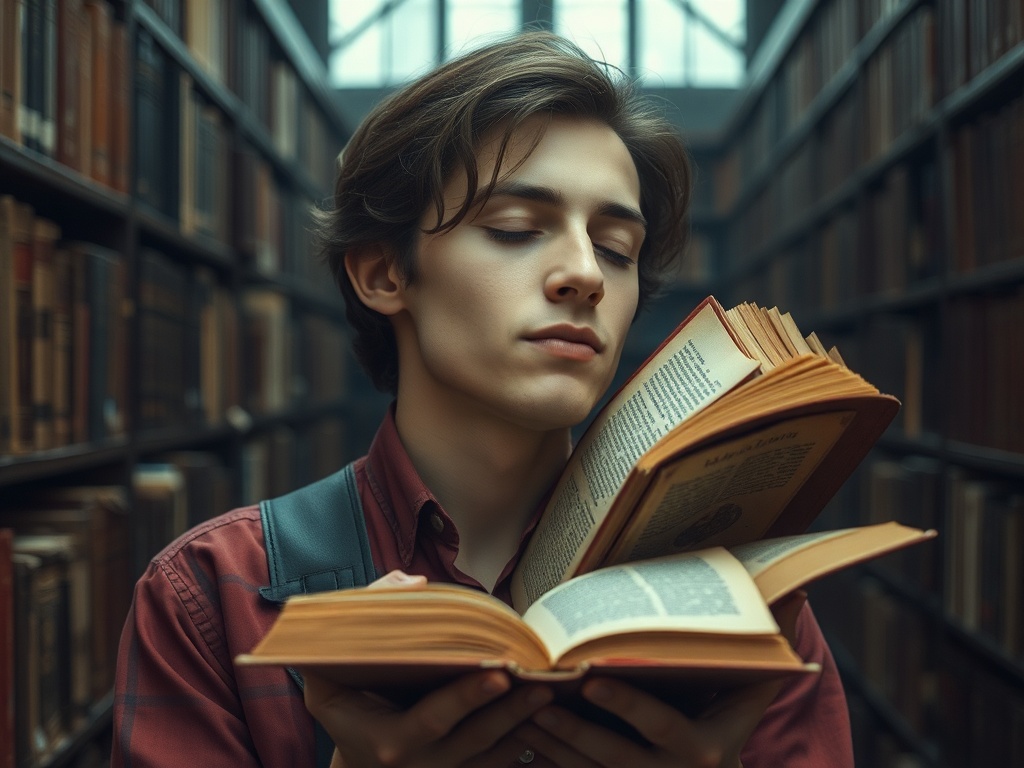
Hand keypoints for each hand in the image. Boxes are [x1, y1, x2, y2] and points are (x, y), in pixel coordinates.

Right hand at [304, 571, 554, 766]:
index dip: (466, 697)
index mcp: (390, 740)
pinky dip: (527, 743)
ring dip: (524, 723)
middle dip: (509, 710)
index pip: (434, 719)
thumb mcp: (326, 676)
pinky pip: (501, 764)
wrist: (357, 764)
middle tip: (540, 682)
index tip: (499, 673)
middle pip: (474, 739)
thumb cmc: (343, 707)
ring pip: (494, 754)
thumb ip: (356, 625)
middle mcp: (421, 765)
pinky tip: (550, 719)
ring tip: (552, 692)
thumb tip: (413, 584)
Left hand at [514, 592, 807, 766]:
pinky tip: (518, 741)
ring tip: (519, 713)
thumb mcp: (750, 700)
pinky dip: (547, 762)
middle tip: (538, 700)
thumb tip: (799, 594)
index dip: (624, 704)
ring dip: (550, 744)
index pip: (658, 724)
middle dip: (572, 729)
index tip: (589, 682)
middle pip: (612, 754)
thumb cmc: (731, 734)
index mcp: (700, 749)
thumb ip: (766, 655)